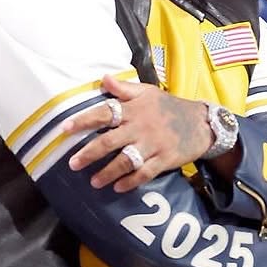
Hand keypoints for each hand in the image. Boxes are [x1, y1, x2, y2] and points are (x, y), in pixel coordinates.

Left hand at [66, 74, 212, 191]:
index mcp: (134, 109)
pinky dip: (131, 182)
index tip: (64, 129)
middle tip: (73, 164)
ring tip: (94, 182)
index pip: (103, 113)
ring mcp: (153, 145)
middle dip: (89, 154)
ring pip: (126, 161)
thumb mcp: (148, 92)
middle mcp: (140, 127)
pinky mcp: (164, 160)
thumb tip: (103, 78)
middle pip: (109, 141)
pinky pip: (145, 174)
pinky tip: (118, 188)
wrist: (202, 123)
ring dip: (108, 173)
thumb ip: (124, 89)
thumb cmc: (169, 107)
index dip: (83, 121)